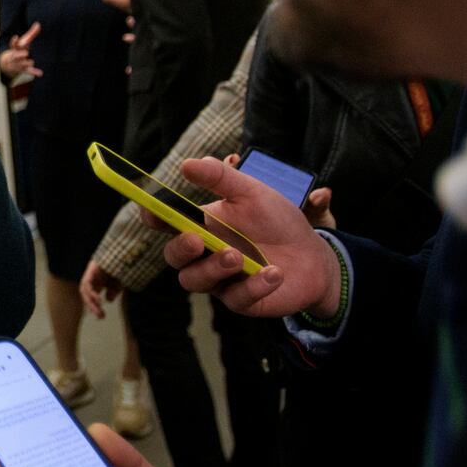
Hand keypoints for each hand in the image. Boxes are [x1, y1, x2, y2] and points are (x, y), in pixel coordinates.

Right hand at [0, 22, 42, 78]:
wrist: (7, 65)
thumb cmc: (19, 50)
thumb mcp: (24, 42)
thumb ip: (31, 34)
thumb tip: (38, 24)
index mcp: (15, 48)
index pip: (13, 44)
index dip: (14, 41)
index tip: (16, 37)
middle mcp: (15, 56)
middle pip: (16, 56)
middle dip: (19, 55)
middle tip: (25, 53)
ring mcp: (18, 64)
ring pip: (21, 64)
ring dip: (25, 63)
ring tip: (31, 62)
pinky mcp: (23, 70)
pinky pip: (28, 72)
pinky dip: (34, 72)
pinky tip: (40, 73)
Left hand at [80, 259, 122, 317]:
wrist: (125, 252)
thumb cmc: (123, 266)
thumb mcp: (119, 282)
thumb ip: (114, 290)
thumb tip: (108, 300)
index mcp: (99, 281)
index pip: (92, 296)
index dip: (94, 306)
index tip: (101, 315)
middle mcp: (93, 278)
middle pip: (87, 294)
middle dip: (92, 306)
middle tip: (101, 316)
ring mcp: (91, 273)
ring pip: (85, 290)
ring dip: (90, 301)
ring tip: (99, 309)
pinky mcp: (91, 269)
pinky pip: (86, 283)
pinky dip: (90, 292)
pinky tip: (98, 299)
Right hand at [159, 158, 343, 319]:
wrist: (314, 255)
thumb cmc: (277, 221)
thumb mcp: (251, 192)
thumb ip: (220, 177)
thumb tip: (186, 164)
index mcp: (201, 225)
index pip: (166, 222)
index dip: (154, 217)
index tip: (152, 210)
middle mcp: (204, 254)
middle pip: (174, 257)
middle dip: (180, 249)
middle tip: (196, 239)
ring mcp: (220, 280)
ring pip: (195, 281)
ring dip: (213, 268)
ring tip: (238, 256)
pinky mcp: (242, 301)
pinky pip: (236, 298)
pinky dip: (254, 285)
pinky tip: (275, 273)